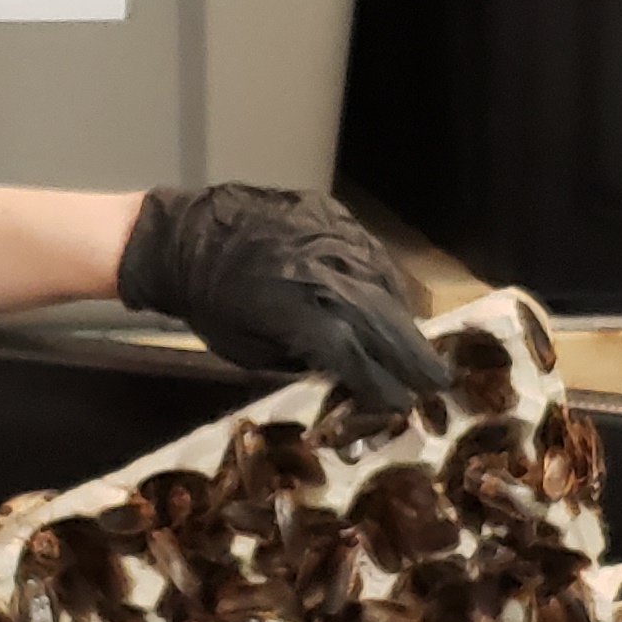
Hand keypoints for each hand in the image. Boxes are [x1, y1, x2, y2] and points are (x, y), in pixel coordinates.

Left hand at [116, 186, 452, 411]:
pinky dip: (384, 283)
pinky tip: (390, 301)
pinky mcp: (334, 216)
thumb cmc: (211, 308)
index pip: (360, 360)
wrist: (183, 240)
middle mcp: (328, 275)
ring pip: (388, 286)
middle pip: (387, 322)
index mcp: (304, 317)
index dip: (386, 386)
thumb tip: (351, 376)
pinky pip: (373, 255)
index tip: (406, 405)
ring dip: (404, 320)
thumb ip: (308, 362)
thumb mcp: (255, 353)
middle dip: (415, 356)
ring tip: (416, 346)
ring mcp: (335, 240)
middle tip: (438, 381)